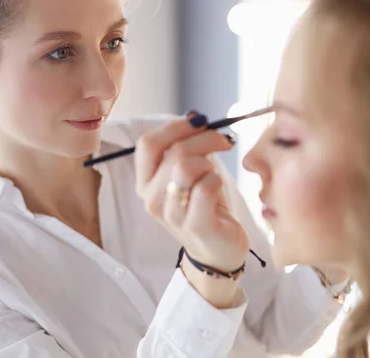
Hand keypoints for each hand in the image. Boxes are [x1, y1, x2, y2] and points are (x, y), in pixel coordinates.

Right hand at [135, 114, 249, 273]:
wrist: (218, 251)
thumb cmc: (205, 207)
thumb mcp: (189, 174)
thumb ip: (186, 149)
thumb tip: (195, 118)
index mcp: (145, 183)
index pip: (147, 143)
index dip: (175, 126)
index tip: (199, 121)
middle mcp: (151, 199)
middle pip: (173, 152)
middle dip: (204, 139)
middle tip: (223, 141)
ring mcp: (171, 215)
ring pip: (186, 167)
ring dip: (209, 162)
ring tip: (216, 172)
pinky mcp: (195, 226)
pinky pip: (206, 186)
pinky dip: (218, 180)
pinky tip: (219, 189)